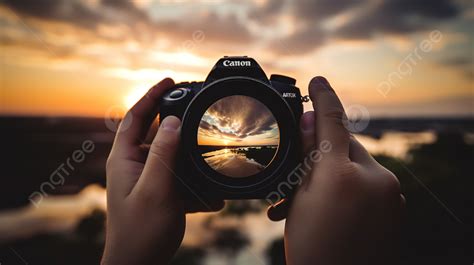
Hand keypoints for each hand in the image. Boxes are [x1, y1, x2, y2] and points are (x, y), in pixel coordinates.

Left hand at [102, 78, 223, 264]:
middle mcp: (133, 166)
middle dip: (176, 125)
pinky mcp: (159, 194)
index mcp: (124, 159)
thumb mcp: (155, 188)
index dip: (151, 96)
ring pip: (171, 158)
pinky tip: (211, 198)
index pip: (135, 117)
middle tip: (196, 111)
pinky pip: (179, 180)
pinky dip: (196, 185)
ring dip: (191, 160)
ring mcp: (147, 180)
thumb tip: (173, 121)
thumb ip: (163, 154)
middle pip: (155, 133)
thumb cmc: (140, 231)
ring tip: (209, 166)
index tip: (169, 81)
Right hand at [268, 77, 403, 263]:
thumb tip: (311, 120)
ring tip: (310, 197)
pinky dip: (350, 186)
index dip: (323, 97)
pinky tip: (331, 202)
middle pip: (345, 146)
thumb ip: (309, 157)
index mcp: (345, 176)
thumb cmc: (312, 250)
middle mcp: (376, 179)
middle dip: (322, 151)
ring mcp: (391, 194)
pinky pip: (368, 183)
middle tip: (301, 167)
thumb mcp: (300, 199)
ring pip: (355, 166)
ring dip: (334, 172)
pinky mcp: (395, 207)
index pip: (333, 122)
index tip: (316, 81)